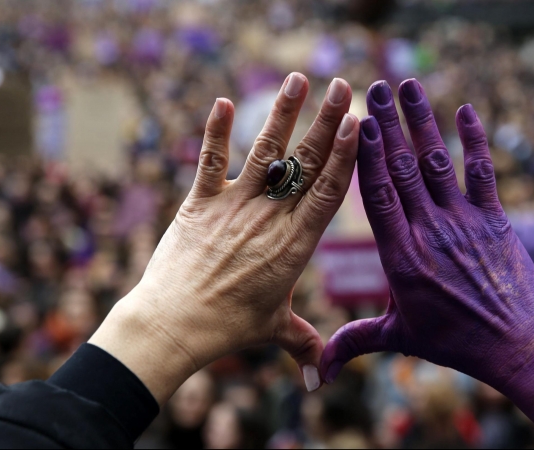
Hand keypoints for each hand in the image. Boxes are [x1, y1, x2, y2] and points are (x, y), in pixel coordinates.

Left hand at [90, 73, 359, 403]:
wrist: (174, 324)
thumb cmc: (229, 327)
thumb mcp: (273, 331)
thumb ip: (303, 345)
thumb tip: (319, 382)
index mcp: (297, 244)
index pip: (329, 191)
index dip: (347, 155)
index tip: (359, 124)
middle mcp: (271, 218)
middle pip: (306, 162)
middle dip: (327, 121)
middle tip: (344, 85)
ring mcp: (235, 206)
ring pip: (266, 151)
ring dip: (283, 112)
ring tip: (298, 78)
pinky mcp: (200, 203)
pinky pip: (210, 161)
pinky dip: (216, 131)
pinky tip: (224, 101)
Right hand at [319, 79, 533, 438]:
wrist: (517, 346)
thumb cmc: (454, 343)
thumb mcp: (398, 338)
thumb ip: (354, 343)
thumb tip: (315, 372)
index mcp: (400, 256)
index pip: (377, 195)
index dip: (367, 154)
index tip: (357, 121)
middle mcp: (429, 231)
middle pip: (402, 168)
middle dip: (388, 125)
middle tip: (374, 87)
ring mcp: (463, 222)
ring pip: (437, 162)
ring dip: (423, 122)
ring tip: (408, 86)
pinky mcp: (494, 220)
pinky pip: (482, 173)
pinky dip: (475, 141)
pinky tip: (466, 111)